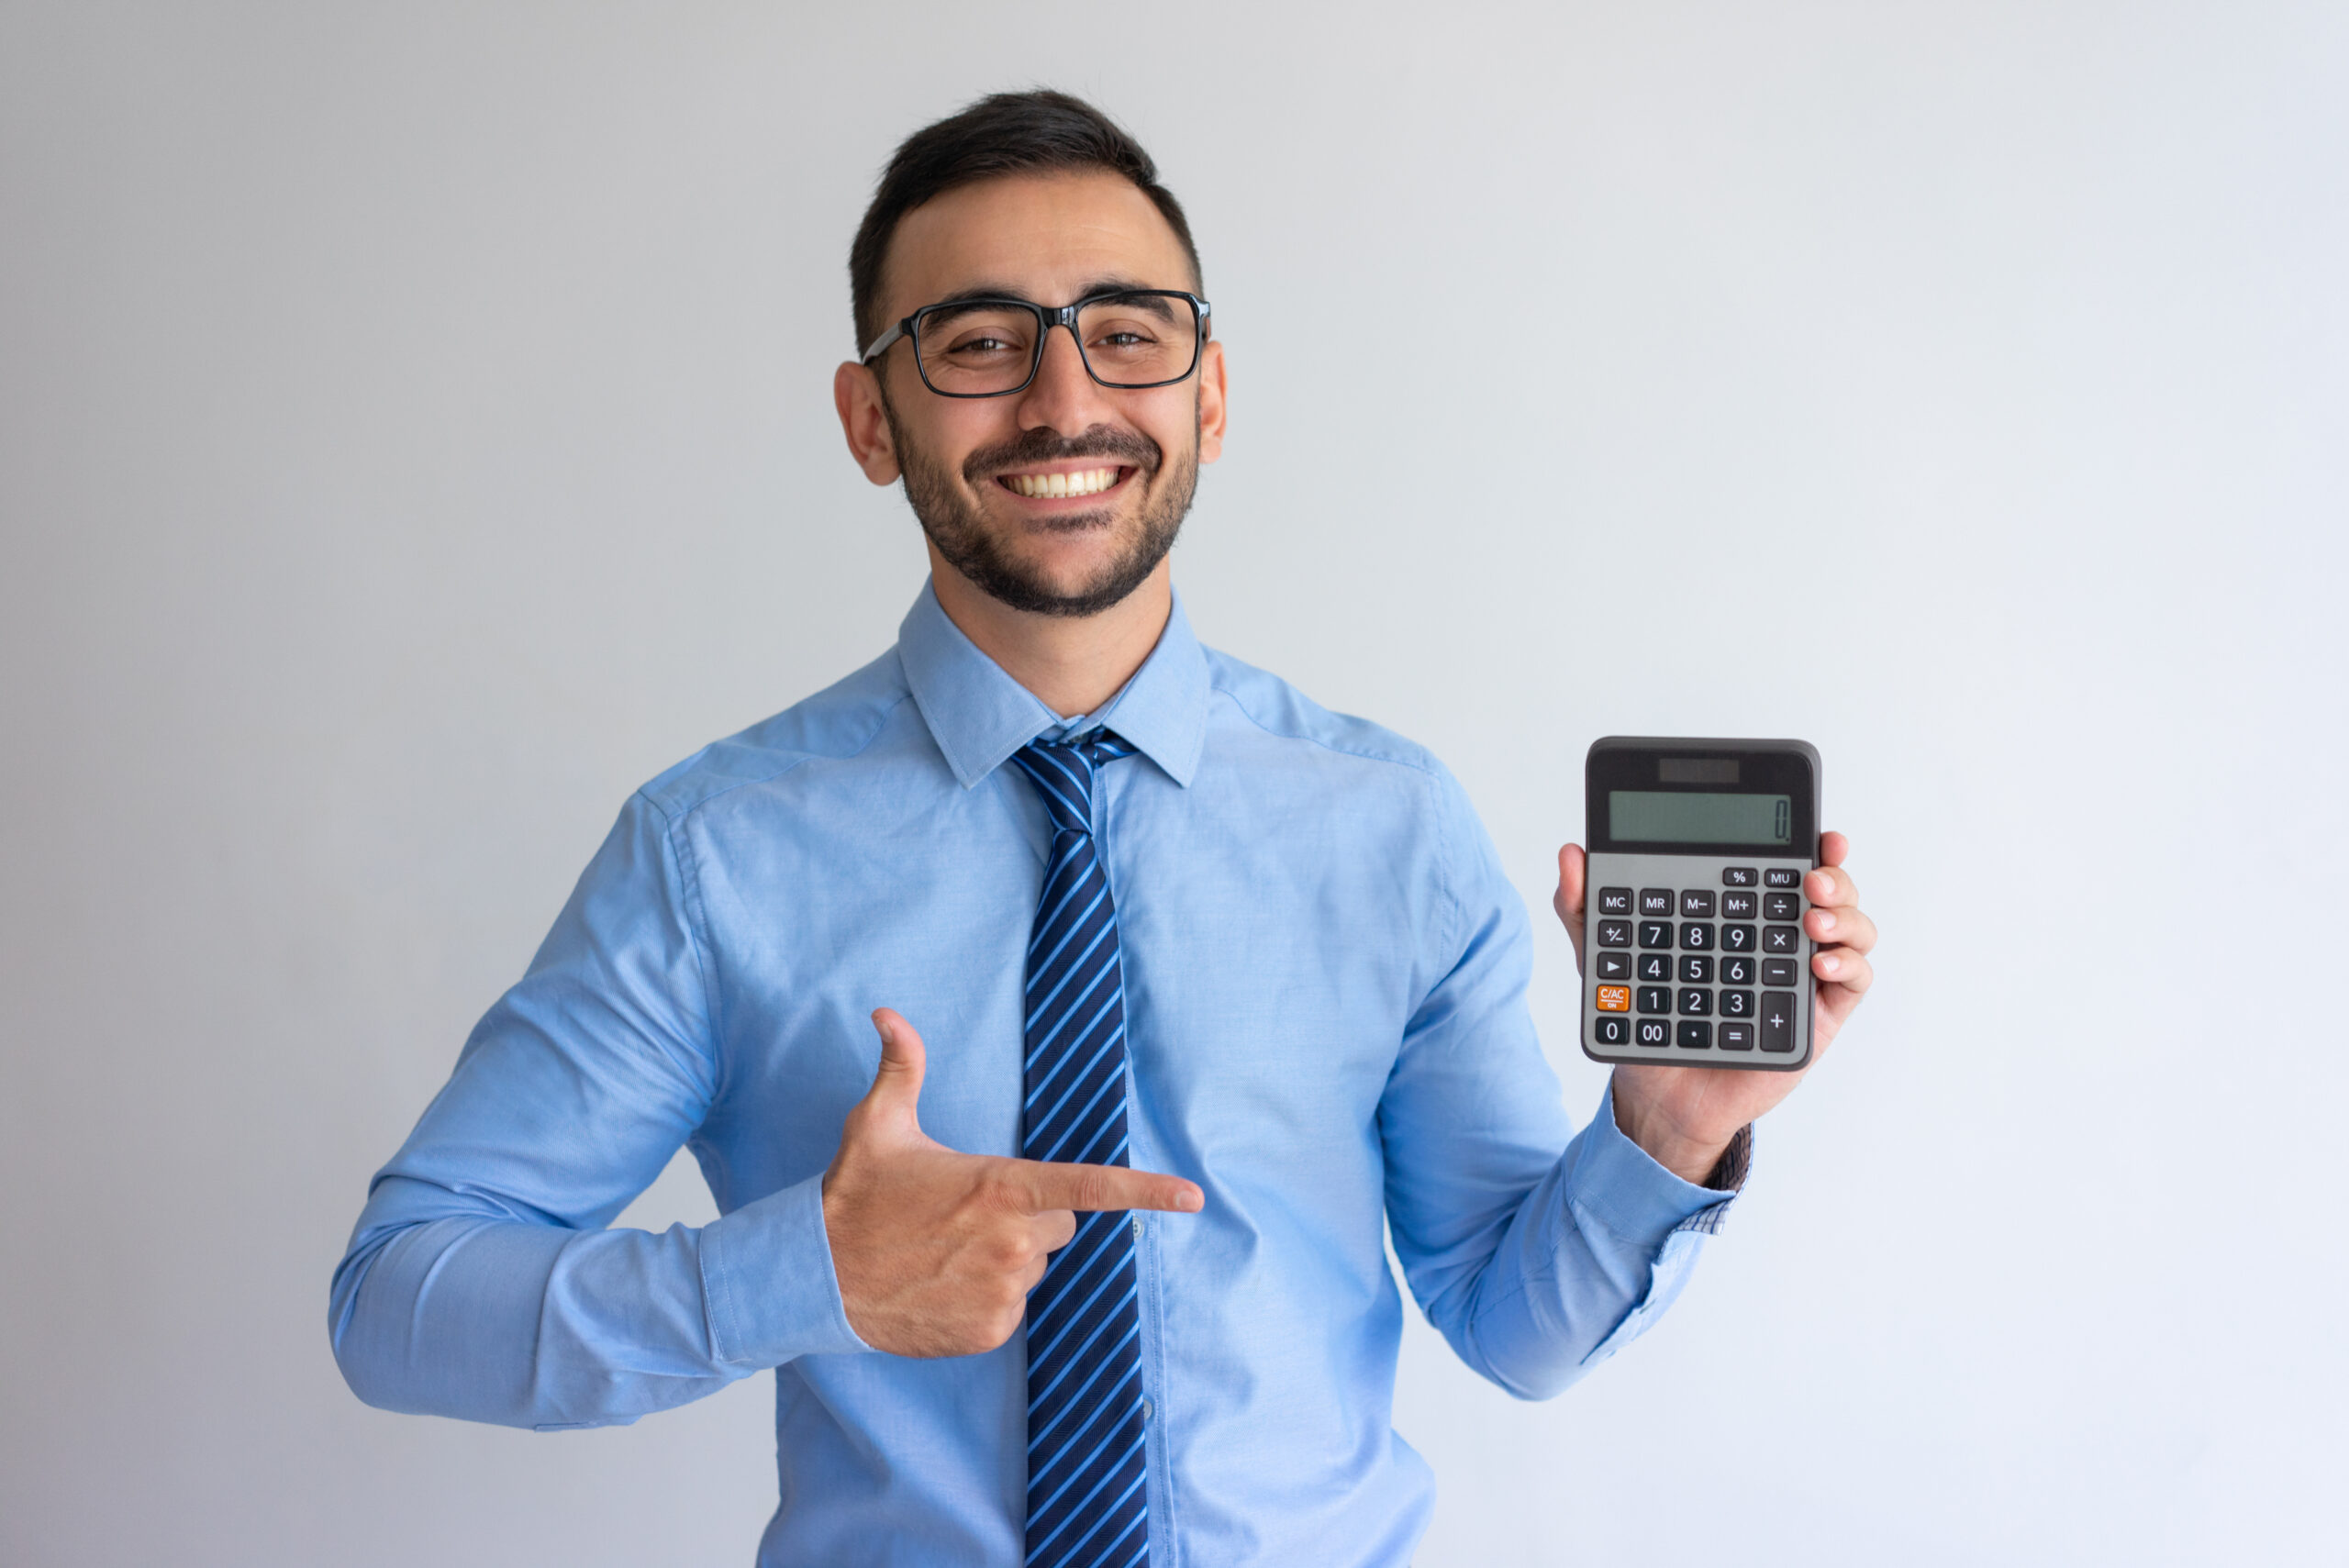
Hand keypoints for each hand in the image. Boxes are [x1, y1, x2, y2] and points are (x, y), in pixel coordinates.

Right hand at [820, 1008, 1202, 1357]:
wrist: (815, 1276)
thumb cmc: (855, 1195)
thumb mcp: (878, 1124)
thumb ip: (901, 1067)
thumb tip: (888, 1013)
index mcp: (1001, 1188)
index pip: (1089, 1187)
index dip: (1147, 1192)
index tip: (1193, 1197)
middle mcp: (1012, 1242)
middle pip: (1058, 1224)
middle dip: (1028, 1217)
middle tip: (967, 1213)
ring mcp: (1003, 1291)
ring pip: (1033, 1266)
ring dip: (1005, 1257)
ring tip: (946, 1250)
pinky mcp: (990, 1331)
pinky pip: (1011, 1306)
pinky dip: (986, 1296)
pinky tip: (942, 1283)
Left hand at [1553, 832, 1877, 1184]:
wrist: (1660, 1092)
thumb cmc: (1647, 1015)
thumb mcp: (1610, 958)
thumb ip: (1585, 907)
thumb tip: (1571, 855)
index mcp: (1741, 911)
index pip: (1779, 864)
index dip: (1802, 842)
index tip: (1810, 828)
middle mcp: (1779, 935)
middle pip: (1828, 888)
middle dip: (1831, 871)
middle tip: (1811, 874)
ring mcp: (1801, 973)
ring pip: (1852, 927)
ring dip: (1844, 914)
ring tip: (1810, 918)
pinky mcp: (1817, 1014)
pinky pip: (1854, 981)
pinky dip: (1849, 964)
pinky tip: (1818, 963)